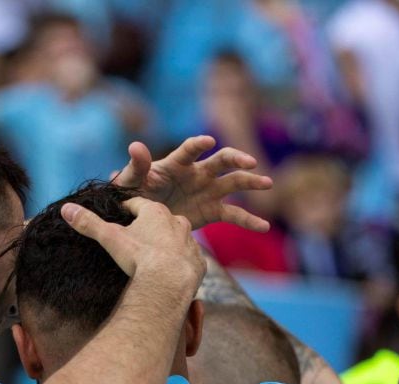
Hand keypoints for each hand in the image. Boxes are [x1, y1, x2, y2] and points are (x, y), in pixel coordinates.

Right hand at [61, 196, 203, 291]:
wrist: (169, 282)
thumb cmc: (139, 257)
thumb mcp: (110, 238)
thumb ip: (89, 223)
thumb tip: (66, 208)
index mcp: (155, 212)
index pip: (137, 204)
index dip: (127, 210)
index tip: (119, 217)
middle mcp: (177, 221)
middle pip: (160, 219)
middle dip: (148, 226)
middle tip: (135, 238)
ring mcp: (190, 241)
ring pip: (177, 237)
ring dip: (167, 242)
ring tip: (154, 255)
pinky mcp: (198, 261)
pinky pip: (189, 258)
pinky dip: (180, 262)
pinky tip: (171, 271)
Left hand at [112, 135, 272, 231]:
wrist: (141, 219)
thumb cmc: (132, 194)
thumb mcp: (130, 182)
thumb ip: (136, 166)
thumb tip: (136, 146)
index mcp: (177, 164)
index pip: (190, 150)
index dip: (198, 145)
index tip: (208, 141)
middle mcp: (197, 173)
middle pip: (221, 161)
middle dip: (236, 159)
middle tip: (250, 163)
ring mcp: (208, 191)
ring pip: (234, 183)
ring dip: (251, 182)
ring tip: (268, 184)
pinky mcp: (212, 211)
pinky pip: (234, 215)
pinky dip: (249, 221)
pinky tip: (264, 227)